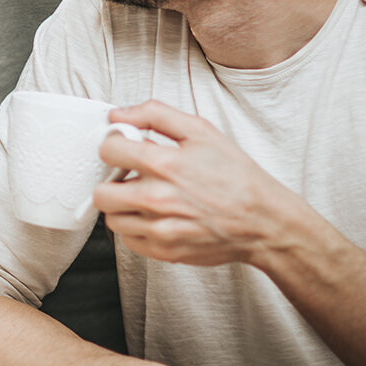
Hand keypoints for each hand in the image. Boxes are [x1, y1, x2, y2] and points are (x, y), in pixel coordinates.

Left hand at [93, 101, 306, 266]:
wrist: (263, 221)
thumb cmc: (236, 175)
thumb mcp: (201, 131)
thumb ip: (155, 114)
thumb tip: (118, 114)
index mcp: (165, 164)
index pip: (108, 151)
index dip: (115, 145)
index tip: (125, 149)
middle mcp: (157, 198)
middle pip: (102, 192)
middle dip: (113, 181)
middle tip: (131, 178)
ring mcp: (159, 228)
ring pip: (112, 218)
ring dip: (123, 207)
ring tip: (145, 198)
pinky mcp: (163, 251)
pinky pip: (128, 240)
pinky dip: (136, 228)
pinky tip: (155, 216)